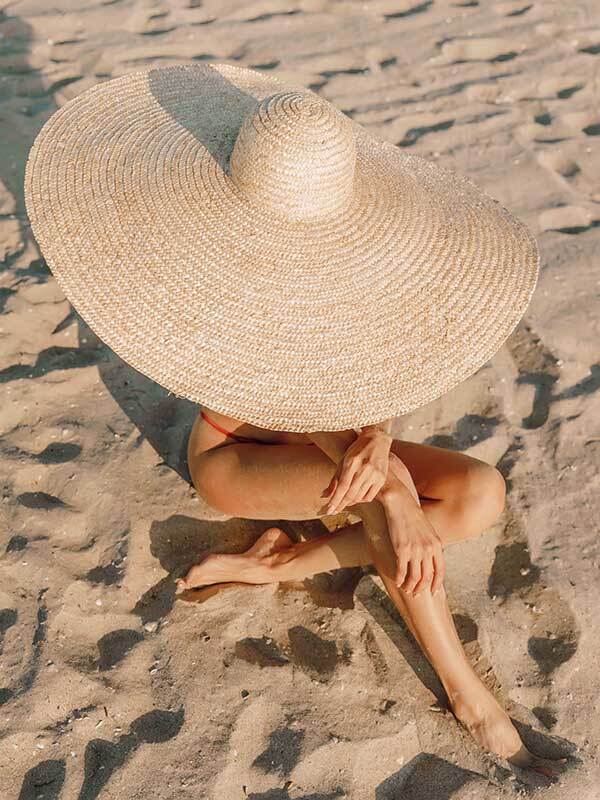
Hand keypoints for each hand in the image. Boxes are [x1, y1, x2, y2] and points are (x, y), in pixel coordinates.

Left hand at [322, 428, 392, 513]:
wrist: (377, 440)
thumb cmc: (357, 449)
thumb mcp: (343, 460)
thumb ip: (335, 479)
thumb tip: (325, 496)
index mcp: (352, 462)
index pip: (342, 487)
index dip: (335, 500)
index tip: (329, 511)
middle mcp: (364, 469)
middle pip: (350, 494)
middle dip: (340, 505)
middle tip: (334, 511)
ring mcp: (375, 474)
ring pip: (359, 497)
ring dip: (350, 502)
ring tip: (344, 502)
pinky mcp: (382, 478)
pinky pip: (369, 496)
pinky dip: (361, 500)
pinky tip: (356, 497)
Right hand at [378, 454, 444, 595]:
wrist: (401, 503)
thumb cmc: (411, 515)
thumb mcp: (427, 530)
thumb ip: (430, 545)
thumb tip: (429, 559)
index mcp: (437, 545)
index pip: (440, 571)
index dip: (436, 584)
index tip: (433, 592)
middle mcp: (428, 549)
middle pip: (427, 577)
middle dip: (422, 588)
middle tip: (415, 594)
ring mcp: (416, 550)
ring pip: (415, 577)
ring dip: (411, 586)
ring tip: (406, 589)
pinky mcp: (402, 550)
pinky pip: (402, 571)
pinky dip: (400, 579)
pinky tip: (398, 581)